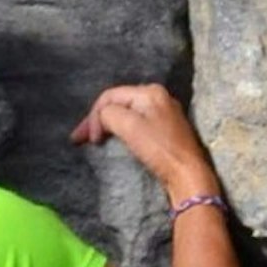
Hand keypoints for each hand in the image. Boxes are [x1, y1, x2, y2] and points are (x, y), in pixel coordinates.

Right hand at [73, 78, 216, 209]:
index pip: (110, 96)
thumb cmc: (160, 149)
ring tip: (92, 140)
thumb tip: (102, 118)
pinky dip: (120, 132)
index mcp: (150, 92)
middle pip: (117, 104)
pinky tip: (111, 140)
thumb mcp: (129, 126)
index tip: (87, 139)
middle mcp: (158, 98)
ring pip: (125, 115)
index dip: (93, 115)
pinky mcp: (164, 132)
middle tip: (79, 139)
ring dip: (106, 126)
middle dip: (97, 120)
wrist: (188, 175)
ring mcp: (163, 115)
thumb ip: (109, 114)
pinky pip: (135, 125)